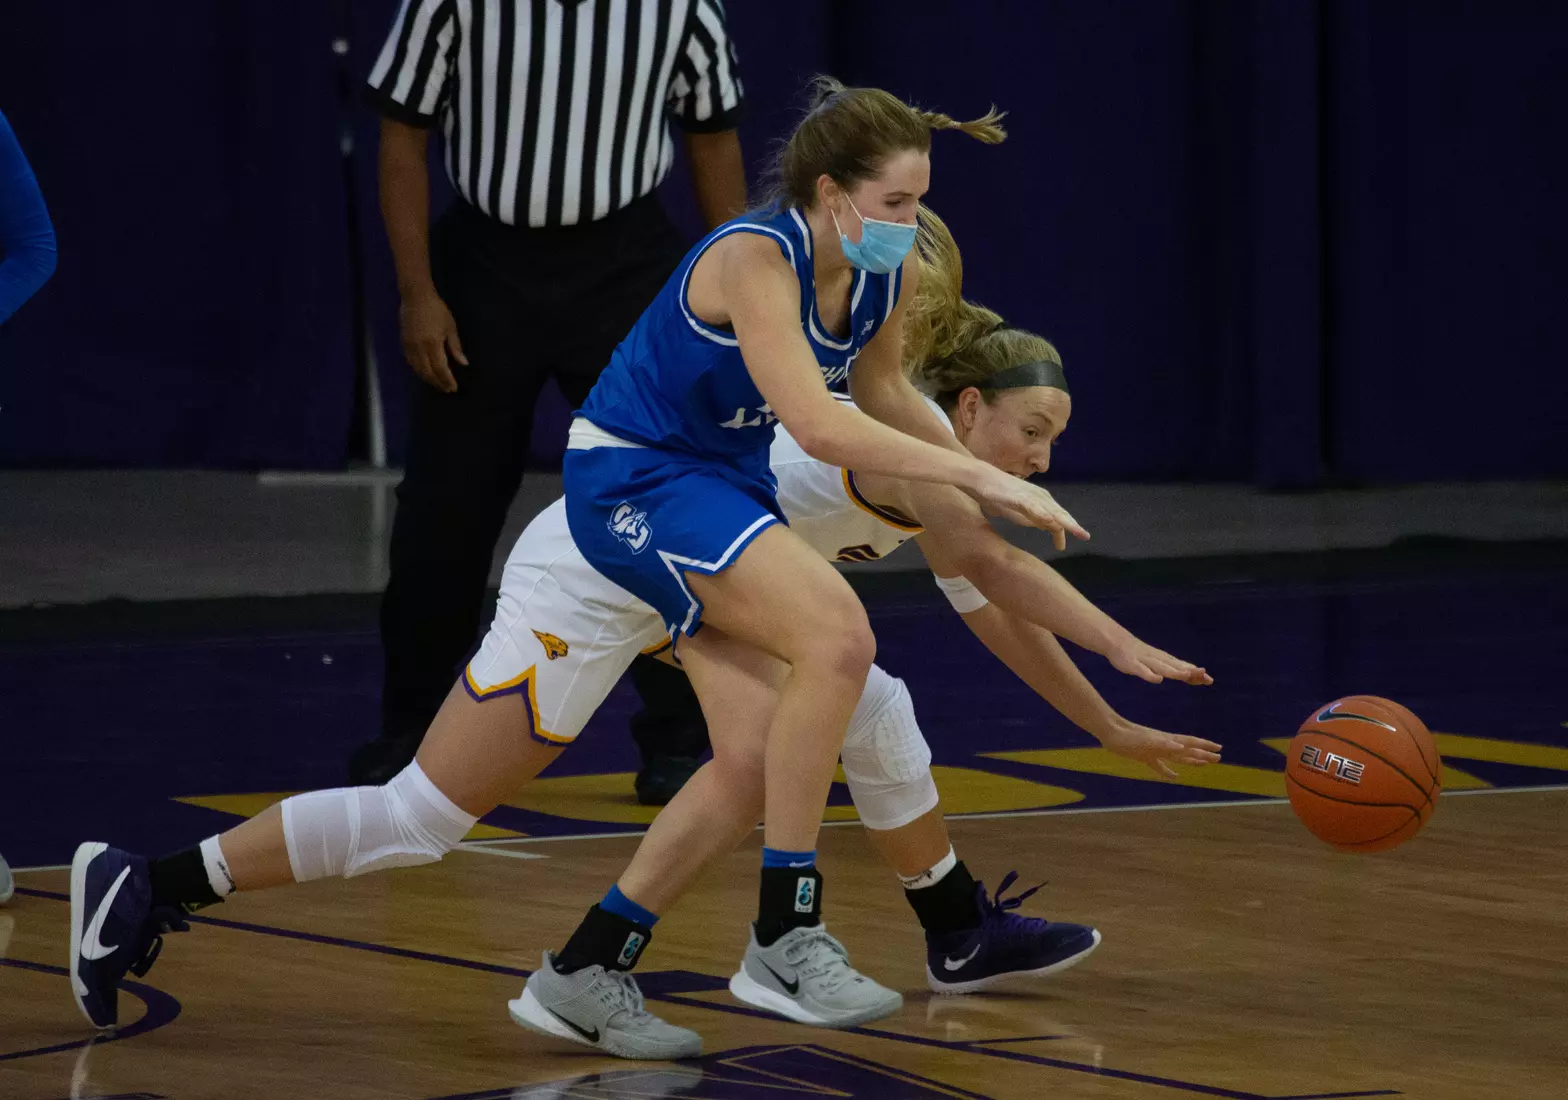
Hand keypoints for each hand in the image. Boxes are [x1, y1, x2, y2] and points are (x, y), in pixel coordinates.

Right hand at [400, 290, 466, 392]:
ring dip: (428, 379)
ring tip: (437, 384)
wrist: (416, 297)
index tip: (453, 387)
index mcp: (433, 343)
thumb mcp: (450, 327)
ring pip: (418, 369)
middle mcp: (419, 348)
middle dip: (438, 382)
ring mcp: (410, 346)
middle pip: (428, 372)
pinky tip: (425, 373)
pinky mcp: (404, 343)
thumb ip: (456, 347)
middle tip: (447, 389)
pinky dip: (418, 370)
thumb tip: (464, 363)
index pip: (440, 368)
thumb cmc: (437, 309)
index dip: (447, 379)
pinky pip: (410, 362)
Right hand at [968, 467, 1088, 550]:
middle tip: (1085, 536)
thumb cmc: (997, 494)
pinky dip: (1042, 514)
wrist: (979, 478)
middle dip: (1072, 525)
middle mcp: (1038, 496)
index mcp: (1039, 500)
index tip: (1080, 537)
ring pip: (1049, 510)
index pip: (1058, 515)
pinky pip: (1032, 507)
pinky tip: (1050, 521)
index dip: (1069, 527)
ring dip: (1063, 521)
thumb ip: (1032, 517)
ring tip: (1075, 531)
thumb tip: (1046, 526)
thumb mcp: (1018, 511)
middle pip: (1059, 512)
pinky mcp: (1017, 496)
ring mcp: (1028, 495)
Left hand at [1099, 721, 1222, 779]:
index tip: (1219, 749)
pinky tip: (1175, 777)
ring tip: (1202, 764)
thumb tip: (1182, 747)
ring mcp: (1155, 751)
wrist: (1111, 732)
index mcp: (1167, 741)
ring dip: (1191, 760)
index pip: (1190, 743)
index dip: (1204, 747)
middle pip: (1188, 750)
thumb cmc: (1128, 736)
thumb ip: (1164, 744)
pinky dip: (1169, 772)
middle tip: (1218, 759)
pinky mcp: (1145, 757)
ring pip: (1177, 758)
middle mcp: (1164, 745)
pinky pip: (1161, 766)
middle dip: (1203, 755)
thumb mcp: (1146, 741)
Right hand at [1107, 637, 1213, 685]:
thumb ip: (1170, 668)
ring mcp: (1146, 661)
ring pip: (1162, 667)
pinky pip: (1142, 670)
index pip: (1183, 667)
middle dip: (1191, 671)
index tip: (1210, 680)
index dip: (1196, 674)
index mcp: (1164, 660)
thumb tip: (1189, 675)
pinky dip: (1151, 675)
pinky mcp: (1133, 664)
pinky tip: (1158, 680)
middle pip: (1176, 666)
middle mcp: (1158, 659)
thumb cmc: (1137, 654)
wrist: (1116, 641)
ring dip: (1175, 671)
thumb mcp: (1156, 661)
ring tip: (1187, 675)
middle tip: (1205, 675)